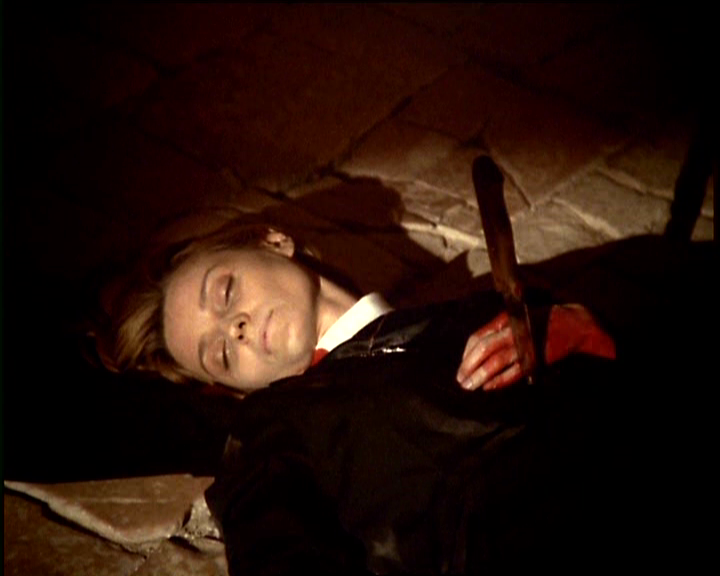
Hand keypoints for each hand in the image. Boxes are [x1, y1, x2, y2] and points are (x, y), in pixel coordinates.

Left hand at [456, 304, 615, 391]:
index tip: (462, 364)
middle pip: (484, 349)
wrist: (574, 324)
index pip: (479, 336)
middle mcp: (514, 331)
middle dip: (469, 365)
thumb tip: (475, 346)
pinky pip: (514, 373)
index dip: (467, 353)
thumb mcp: (517, 317)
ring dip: (480, 375)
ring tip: (469, 386)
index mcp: (507, 320)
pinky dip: (500, 381)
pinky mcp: (536, 359)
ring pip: (496, 362)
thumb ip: (497, 329)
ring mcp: (525, 346)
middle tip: (460, 379)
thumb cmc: (541, 319)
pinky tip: (488, 387)